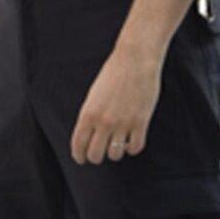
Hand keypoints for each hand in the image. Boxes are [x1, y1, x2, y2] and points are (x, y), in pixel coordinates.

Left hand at [70, 46, 162, 164]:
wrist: (135, 60)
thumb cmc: (113, 73)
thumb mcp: (94, 95)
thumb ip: (91, 115)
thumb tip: (90, 136)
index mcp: (88, 113)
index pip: (78, 145)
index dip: (79, 156)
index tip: (81, 159)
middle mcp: (104, 121)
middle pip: (95, 155)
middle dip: (96, 157)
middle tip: (99, 154)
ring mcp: (123, 123)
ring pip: (115, 155)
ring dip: (114, 153)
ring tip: (116, 145)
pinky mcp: (141, 122)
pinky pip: (135, 147)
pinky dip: (132, 149)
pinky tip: (129, 142)